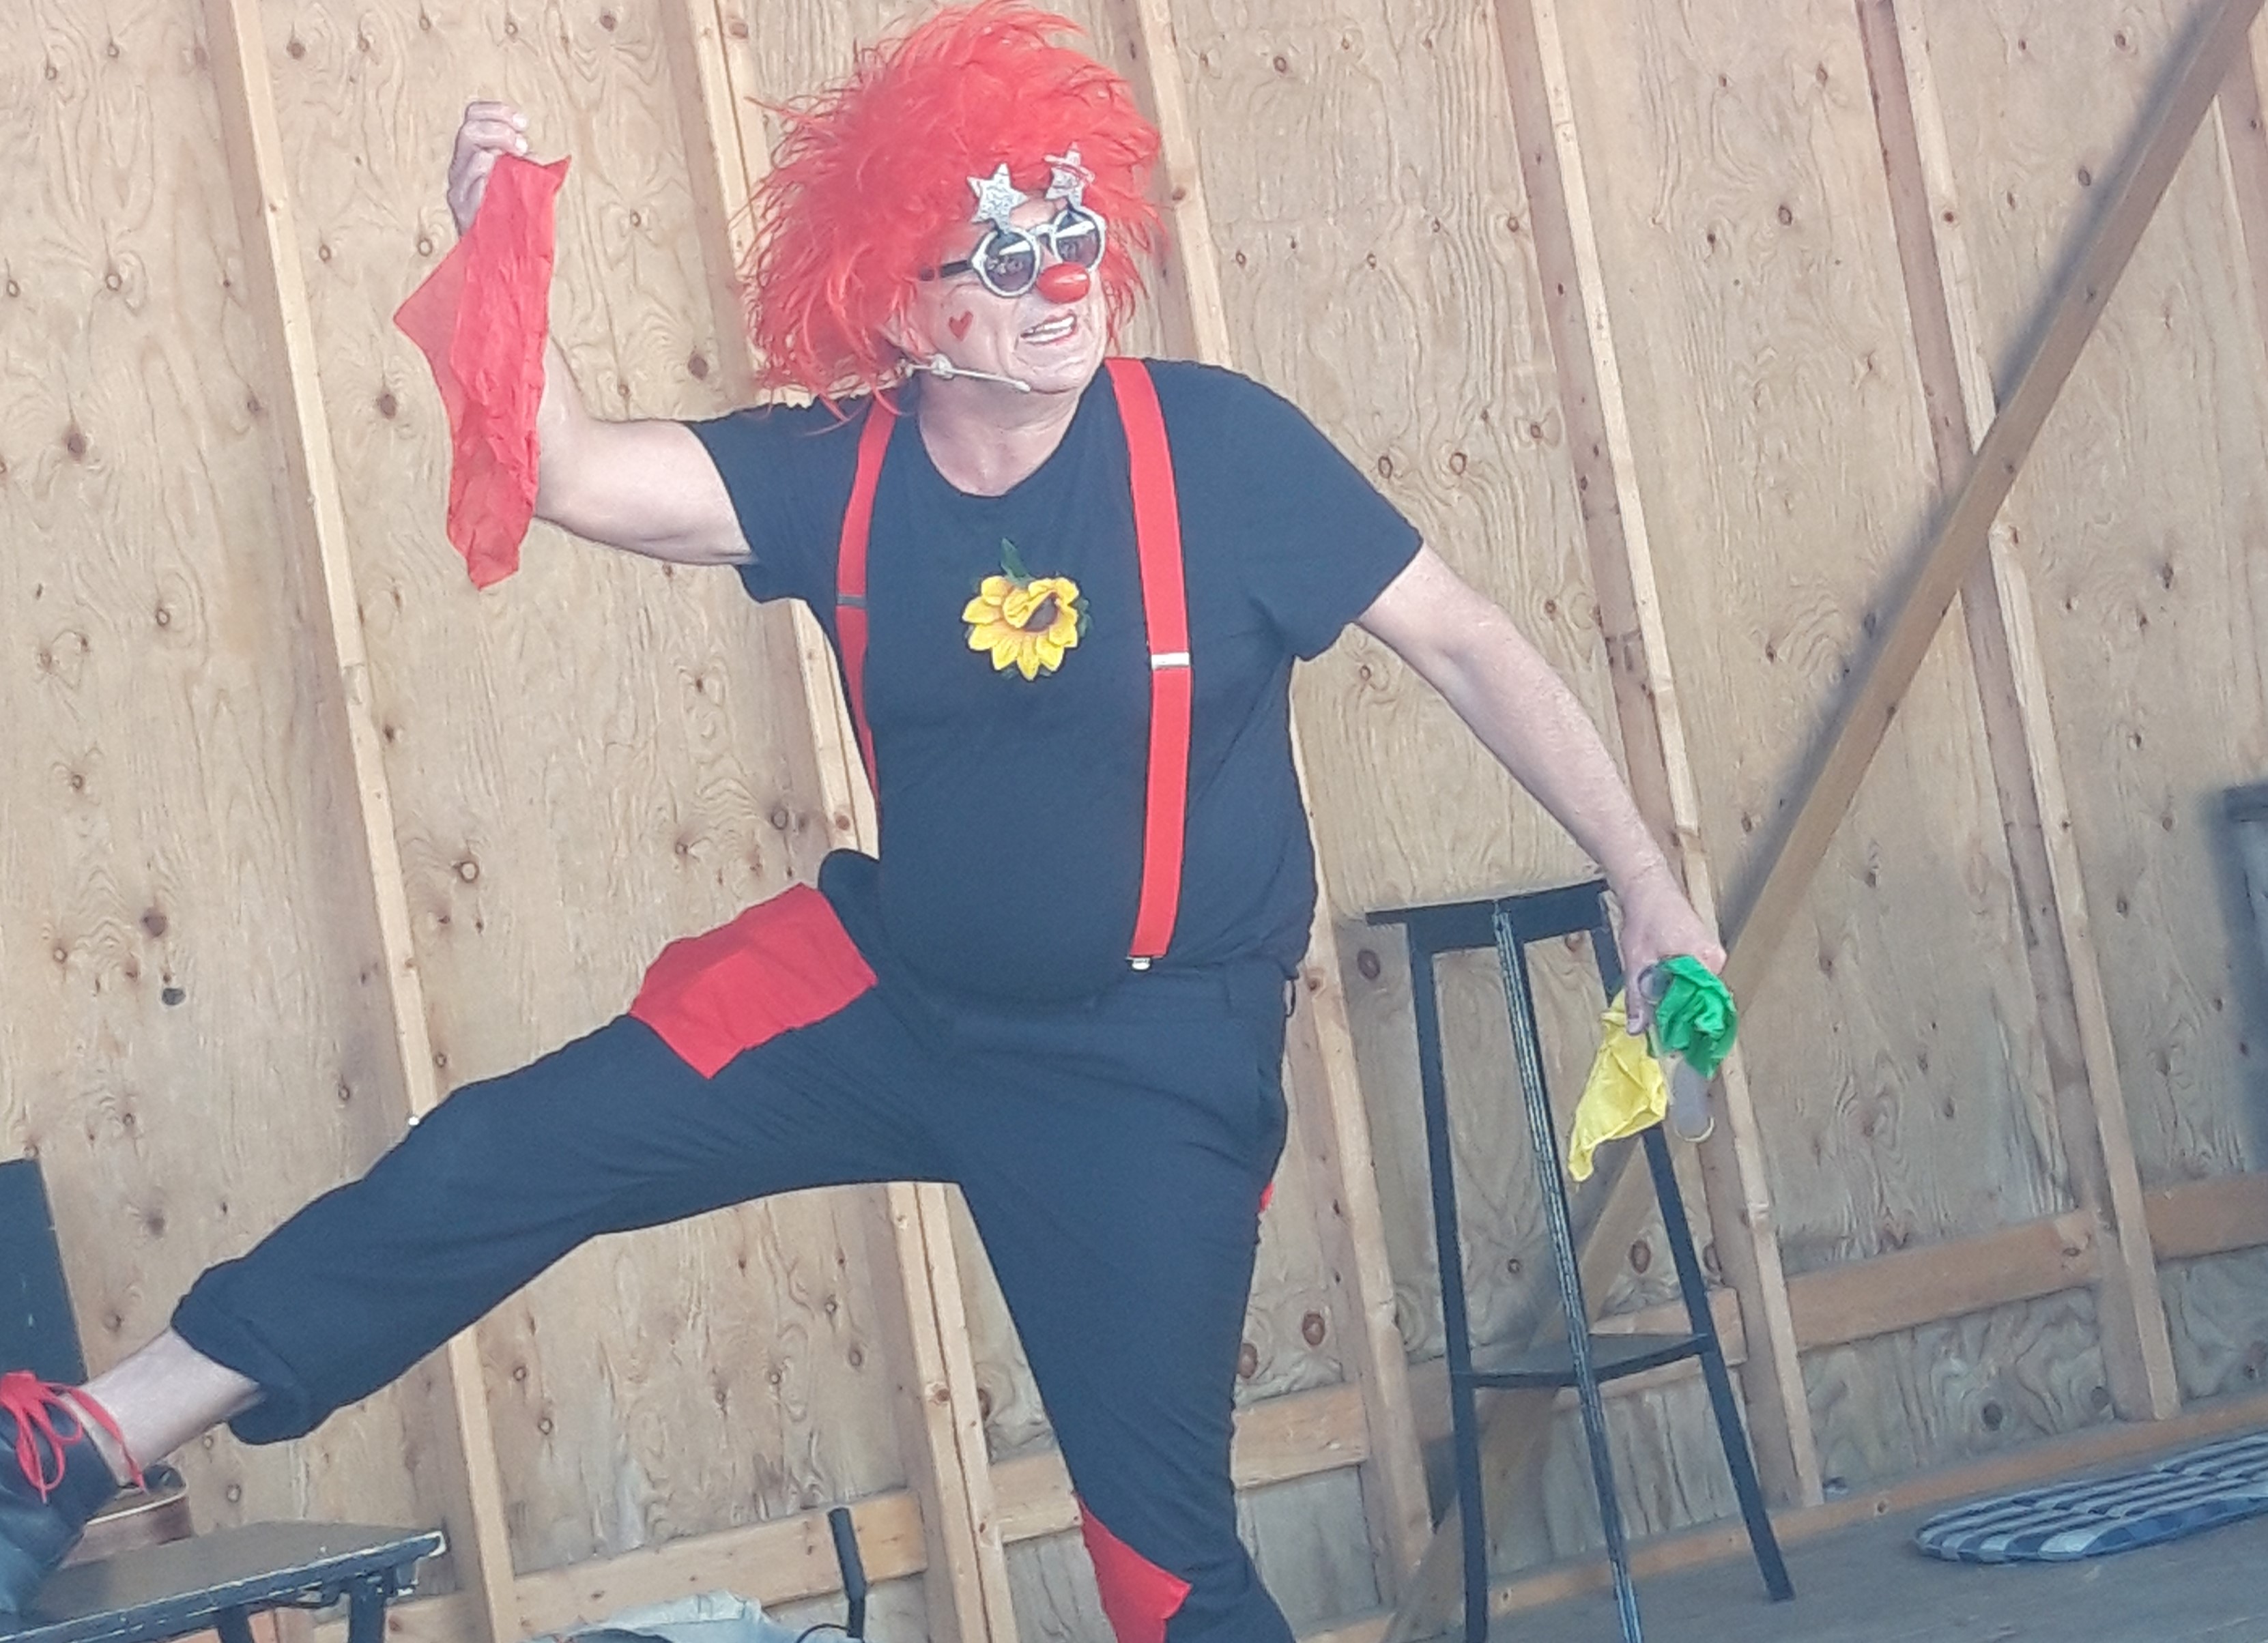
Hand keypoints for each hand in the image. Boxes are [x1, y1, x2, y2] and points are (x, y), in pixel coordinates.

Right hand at [447, 100, 529, 236]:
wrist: (497, 260)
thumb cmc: (510, 219)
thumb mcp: (517, 182)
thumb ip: (521, 163)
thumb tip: (533, 155)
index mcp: (470, 156)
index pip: (472, 117)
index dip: (495, 112)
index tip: (522, 122)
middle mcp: (460, 171)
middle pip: (469, 131)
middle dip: (499, 130)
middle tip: (522, 143)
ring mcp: (460, 191)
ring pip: (474, 156)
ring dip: (501, 152)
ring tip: (521, 161)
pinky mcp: (464, 212)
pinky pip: (476, 187)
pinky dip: (493, 176)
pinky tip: (506, 180)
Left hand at [1612, 860, 1724, 1033]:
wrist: (1648, 886)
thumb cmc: (1645, 917)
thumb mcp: (1636, 961)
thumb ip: (1639, 997)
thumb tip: (1638, 1029)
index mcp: (1705, 961)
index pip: (1704, 1007)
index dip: (1689, 1029)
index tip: (1676, 1049)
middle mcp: (1715, 960)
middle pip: (1703, 1003)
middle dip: (1684, 1022)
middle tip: (1666, 1043)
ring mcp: (1711, 957)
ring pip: (1698, 993)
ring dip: (1681, 1008)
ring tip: (1664, 1026)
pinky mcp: (1703, 955)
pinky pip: (1696, 983)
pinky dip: (1681, 994)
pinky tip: (1666, 1004)